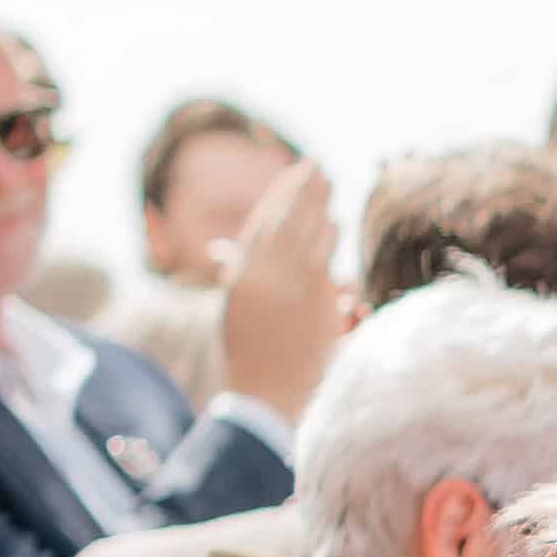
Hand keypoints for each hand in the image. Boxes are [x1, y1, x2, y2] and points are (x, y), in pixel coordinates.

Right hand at [213, 148, 348, 416]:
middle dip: (297, 189)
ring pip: (299, 233)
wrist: (264, 392)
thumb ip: (236, 273)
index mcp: (238, 276)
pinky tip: (334, 220)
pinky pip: (317, 259)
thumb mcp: (236, 308)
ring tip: (328, 180)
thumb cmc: (251, 356)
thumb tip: (222, 248)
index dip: (275, 197)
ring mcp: (282, 285)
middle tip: (315, 165)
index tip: (289, 176)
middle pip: (280, 220)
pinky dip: (324, 237)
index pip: (258, 225)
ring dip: (314, 205)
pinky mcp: (307, 299)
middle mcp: (256, 276)